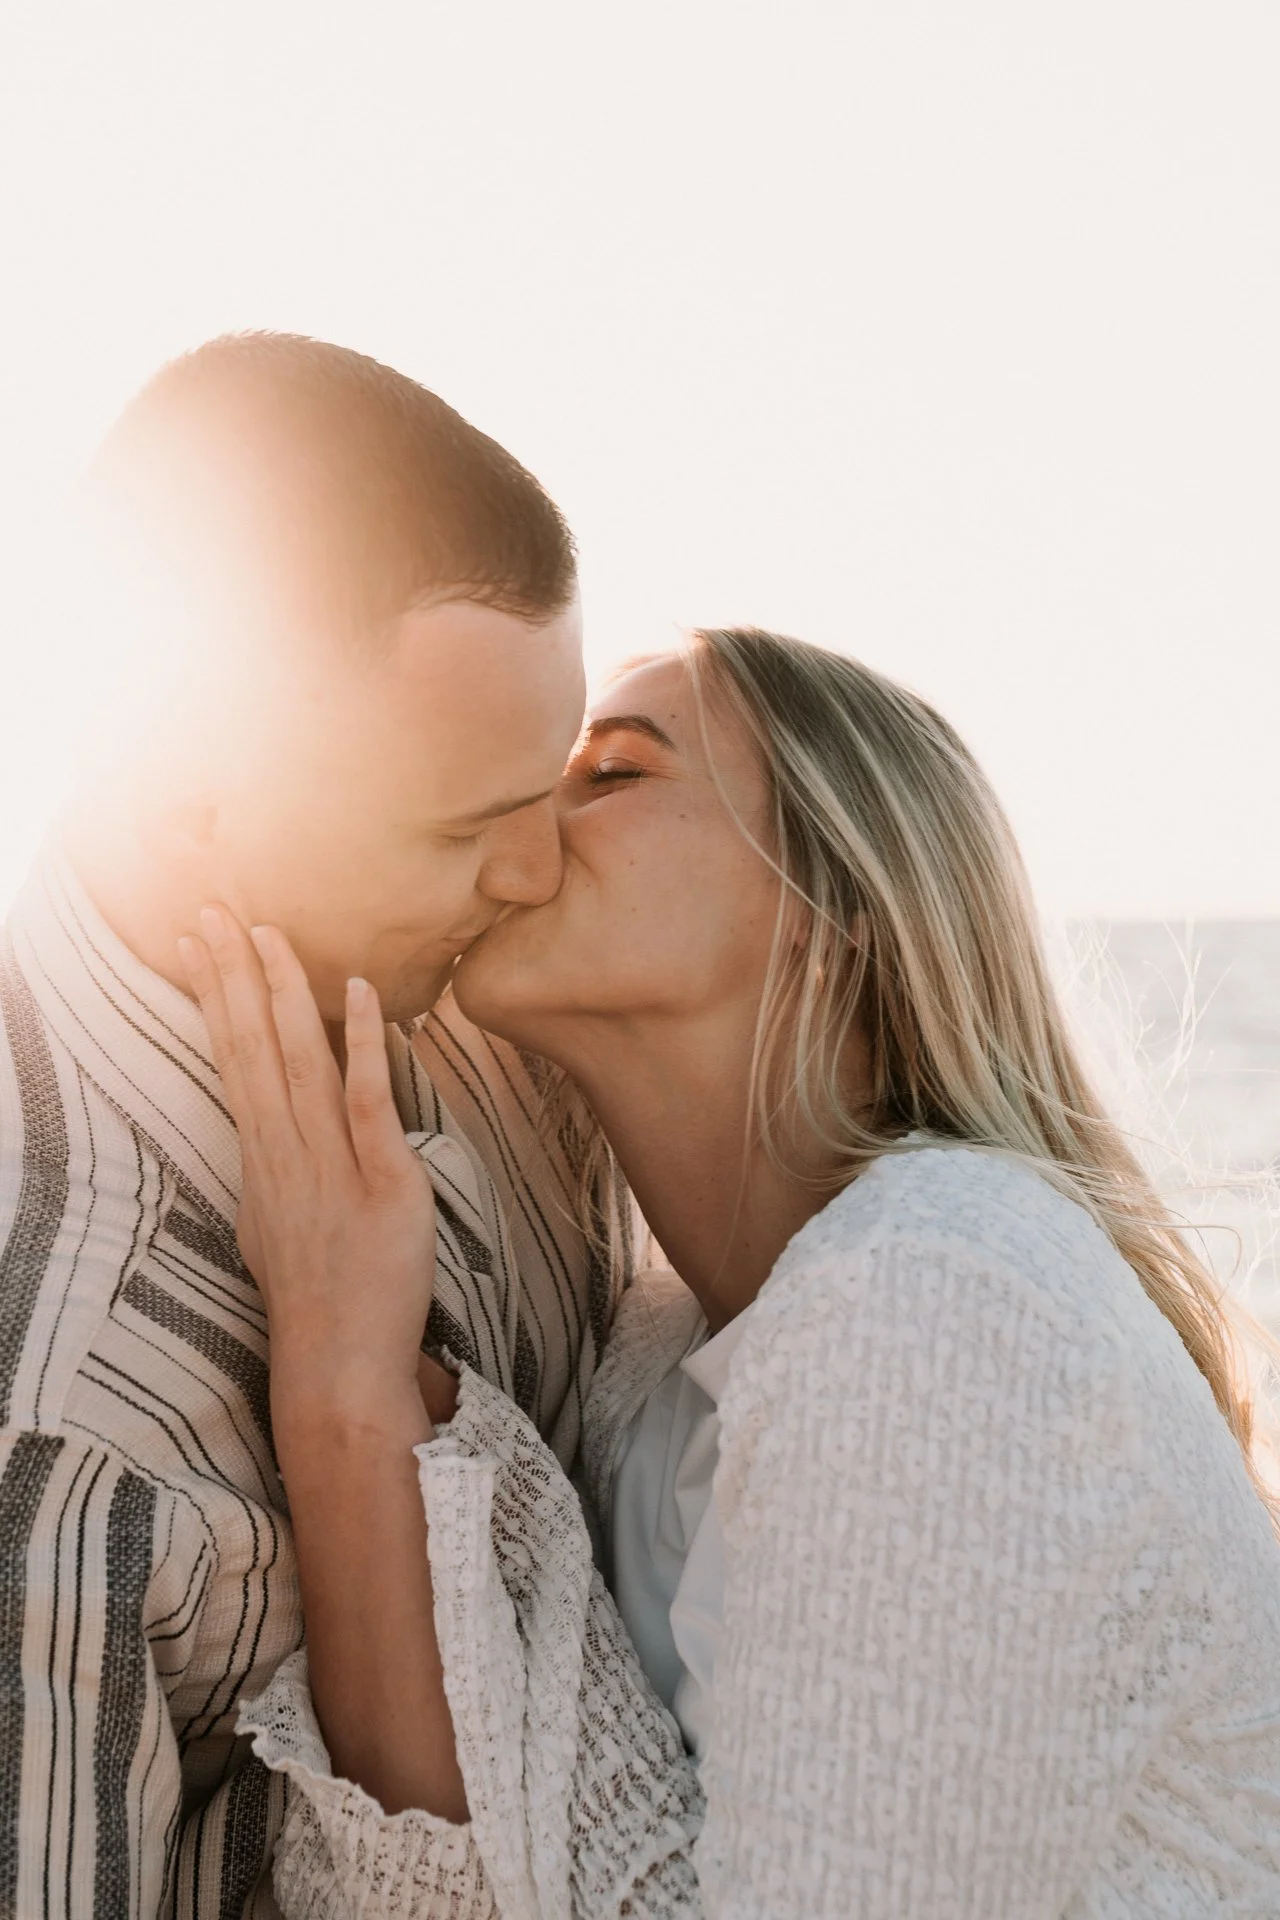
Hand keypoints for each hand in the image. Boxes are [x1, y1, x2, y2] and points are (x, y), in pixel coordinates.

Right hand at [179, 908, 437, 1443]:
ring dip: (281, 994)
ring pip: (296, 1064)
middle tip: (211, 912)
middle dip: (230, 978)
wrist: (341, 1372)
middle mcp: (284, 1157)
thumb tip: (284, 1136)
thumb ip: (285, 1173)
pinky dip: (361, 1045)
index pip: (235, 1062)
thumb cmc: (323, 1304)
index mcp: (264, 1163)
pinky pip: (366, 1101)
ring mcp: (328, 1169)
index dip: (219, 999)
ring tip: (265, 933)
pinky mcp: (381, 1184)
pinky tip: (357, 993)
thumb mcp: (286, 1228)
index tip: (200, 945)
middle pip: (252, 1050)